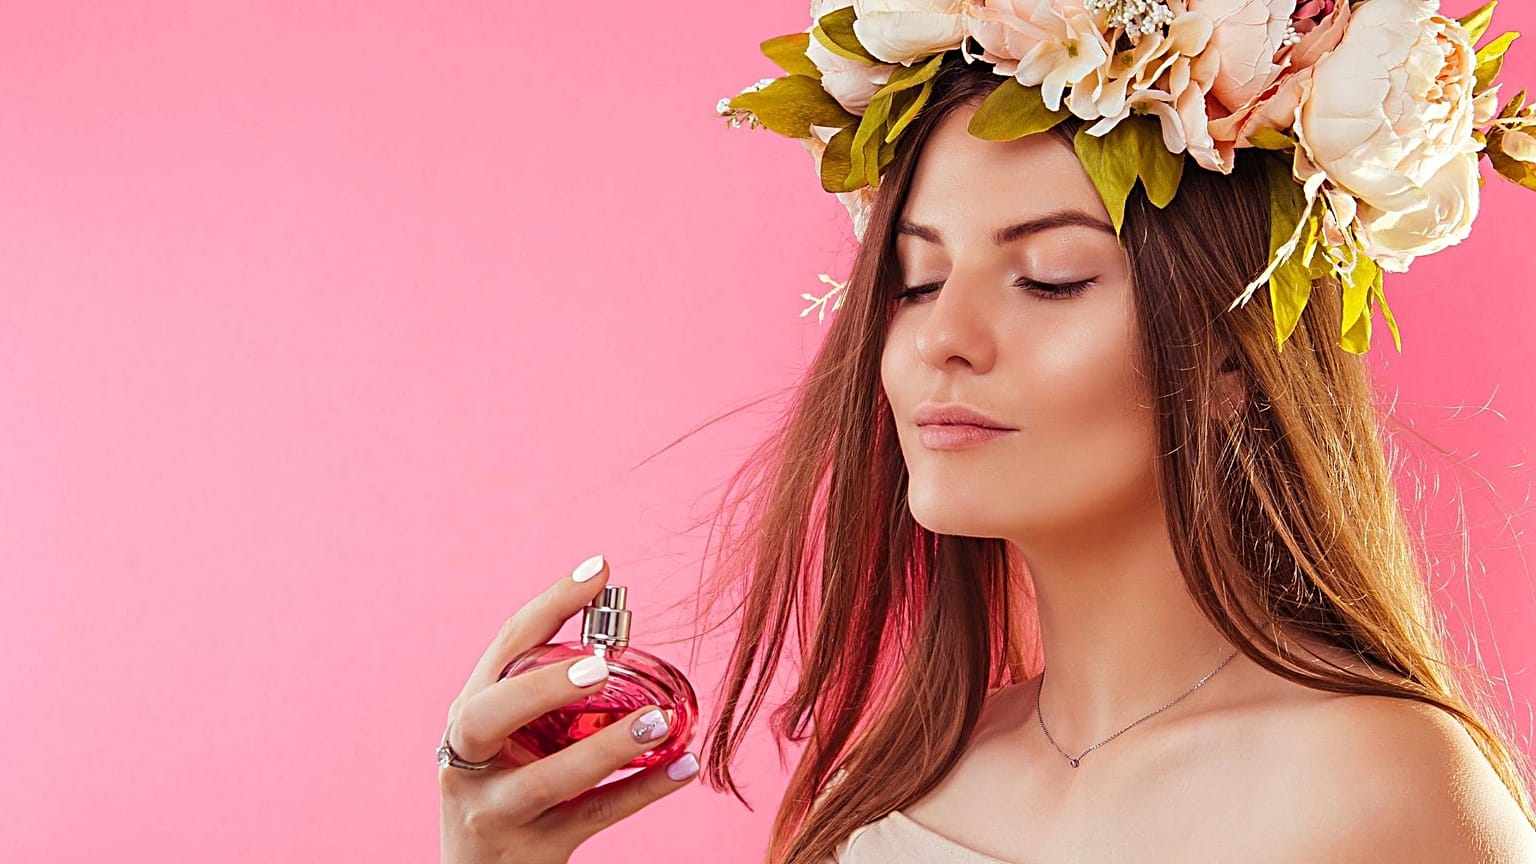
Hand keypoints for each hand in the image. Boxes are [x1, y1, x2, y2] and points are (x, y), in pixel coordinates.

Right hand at [439, 555, 699, 863]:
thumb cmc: (506, 795)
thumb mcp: (509, 741)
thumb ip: (547, 696)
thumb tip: (620, 636)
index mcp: (467, 718)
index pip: (503, 651)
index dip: (550, 605)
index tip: (599, 568)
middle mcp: (468, 762)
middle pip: (489, 714)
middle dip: (544, 684)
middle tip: (601, 663)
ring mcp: (495, 812)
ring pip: (547, 778)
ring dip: (605, 747)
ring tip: (659, 719)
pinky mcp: (531, 852)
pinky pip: (593, 817)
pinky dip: (642, 790)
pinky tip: (684, 766)